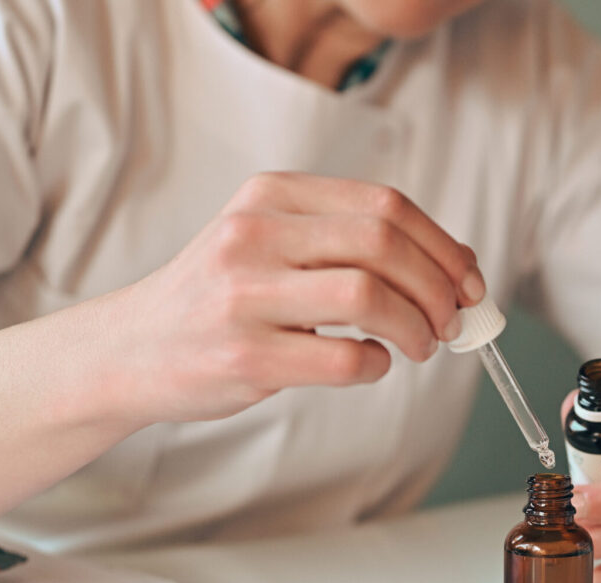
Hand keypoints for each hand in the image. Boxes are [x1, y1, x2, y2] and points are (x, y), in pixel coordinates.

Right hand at [97, 171, 485, 426]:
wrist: (131, 350)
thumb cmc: (219, 300)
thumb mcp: (269, 243)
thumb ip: (345, 243)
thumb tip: (451, 269)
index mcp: (271, 198)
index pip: (385, 206)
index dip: (443, 246)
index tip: (468, 280)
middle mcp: (255, 235)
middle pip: (384, 244)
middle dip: (438, 287)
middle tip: (452, 321)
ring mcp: (246, 296)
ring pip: (369, 296)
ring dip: (416, 327)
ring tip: (420, 345)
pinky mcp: (246, 356)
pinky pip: (345, 359)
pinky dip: (377, 366)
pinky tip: (371, 365)